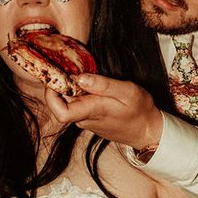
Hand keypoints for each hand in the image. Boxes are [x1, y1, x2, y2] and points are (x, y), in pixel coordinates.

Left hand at [44, 74, 163, 150]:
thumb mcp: (127, 92)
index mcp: (90, 111)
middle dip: (61, 84)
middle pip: (60, 103)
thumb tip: (79, 77)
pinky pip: (78, 104)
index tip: (57, 78)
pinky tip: (91, 84)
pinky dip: (79, 93)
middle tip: (71, 67)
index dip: (51, 95)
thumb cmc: (140, 111)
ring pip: (69, 103)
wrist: (147, 131)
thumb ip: (103, 84)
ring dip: (71, 87)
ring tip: (84, 73)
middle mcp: (84, 118)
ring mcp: (86, 120)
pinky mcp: (89, 119)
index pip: (59, 111)